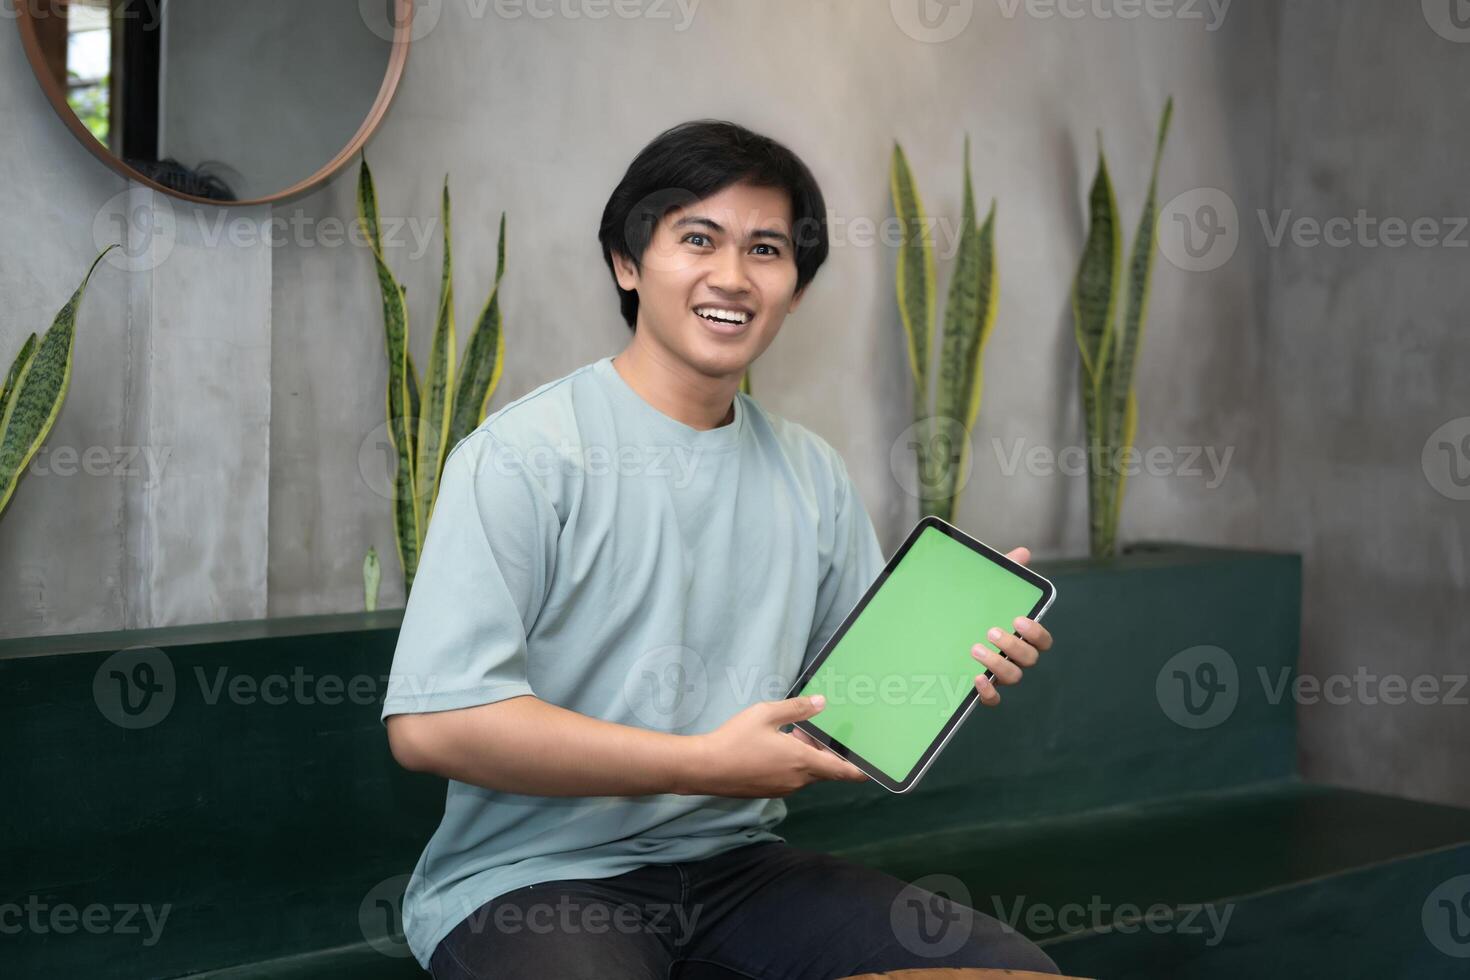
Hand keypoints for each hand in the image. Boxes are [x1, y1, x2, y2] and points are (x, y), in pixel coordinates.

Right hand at [682, 695, 868, 797]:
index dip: (859, 770)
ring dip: (806, 755)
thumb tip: (822, 703)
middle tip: (813, 729)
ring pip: (806, 772)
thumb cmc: (736, 739)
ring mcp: (783, 788)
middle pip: (824, 769)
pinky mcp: (769, 791)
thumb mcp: (767, 714)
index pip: (842, 771)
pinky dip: (793, 763)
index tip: (872, 768)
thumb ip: (797, 709)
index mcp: (802, 761)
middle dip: (824, 751)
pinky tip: (775, 747)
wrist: (705, 768)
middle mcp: (798, 779)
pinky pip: (791, 777)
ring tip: (790, 733)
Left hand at [971, 546, 1053, 706]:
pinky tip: (976, 679)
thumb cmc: (972, 608)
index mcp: (1020, 636)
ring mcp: (999, 673)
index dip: (1036, 633)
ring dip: (997, 664)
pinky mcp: (983, 688)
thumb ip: (1005, 572)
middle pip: (1029, 659)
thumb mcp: (986, 588)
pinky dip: (989, 692)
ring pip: (1013, 677)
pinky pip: (994, 699)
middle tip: (991, 631)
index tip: (1018, 619)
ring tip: (975, 648)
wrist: (941, 625)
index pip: (1042, 640)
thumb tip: (1023, 553)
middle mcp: (1014, 657)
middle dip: (1013, 646)